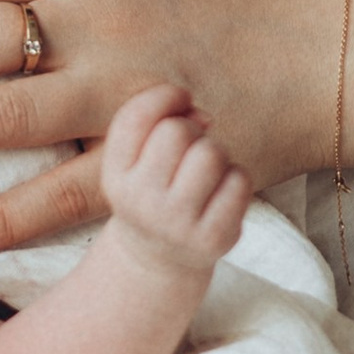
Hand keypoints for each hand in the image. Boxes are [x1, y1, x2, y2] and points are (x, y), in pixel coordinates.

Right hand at [96, 87, 251, 282]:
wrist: (158, 257)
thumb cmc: (151, 189)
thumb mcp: (134, 158)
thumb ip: (157, 121)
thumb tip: (202, 116)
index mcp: (115, 175)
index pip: (136, 116)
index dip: (164, 95)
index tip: (180, 99)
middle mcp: (141, 201)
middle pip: (177, 131)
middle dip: (191, 129)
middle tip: (190, 148)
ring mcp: (177, 224)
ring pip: (211, 153)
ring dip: (215, 152)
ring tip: (206, 171)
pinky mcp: (213, 238)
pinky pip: (239, 181)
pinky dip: (236, 177)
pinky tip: (222, 191)